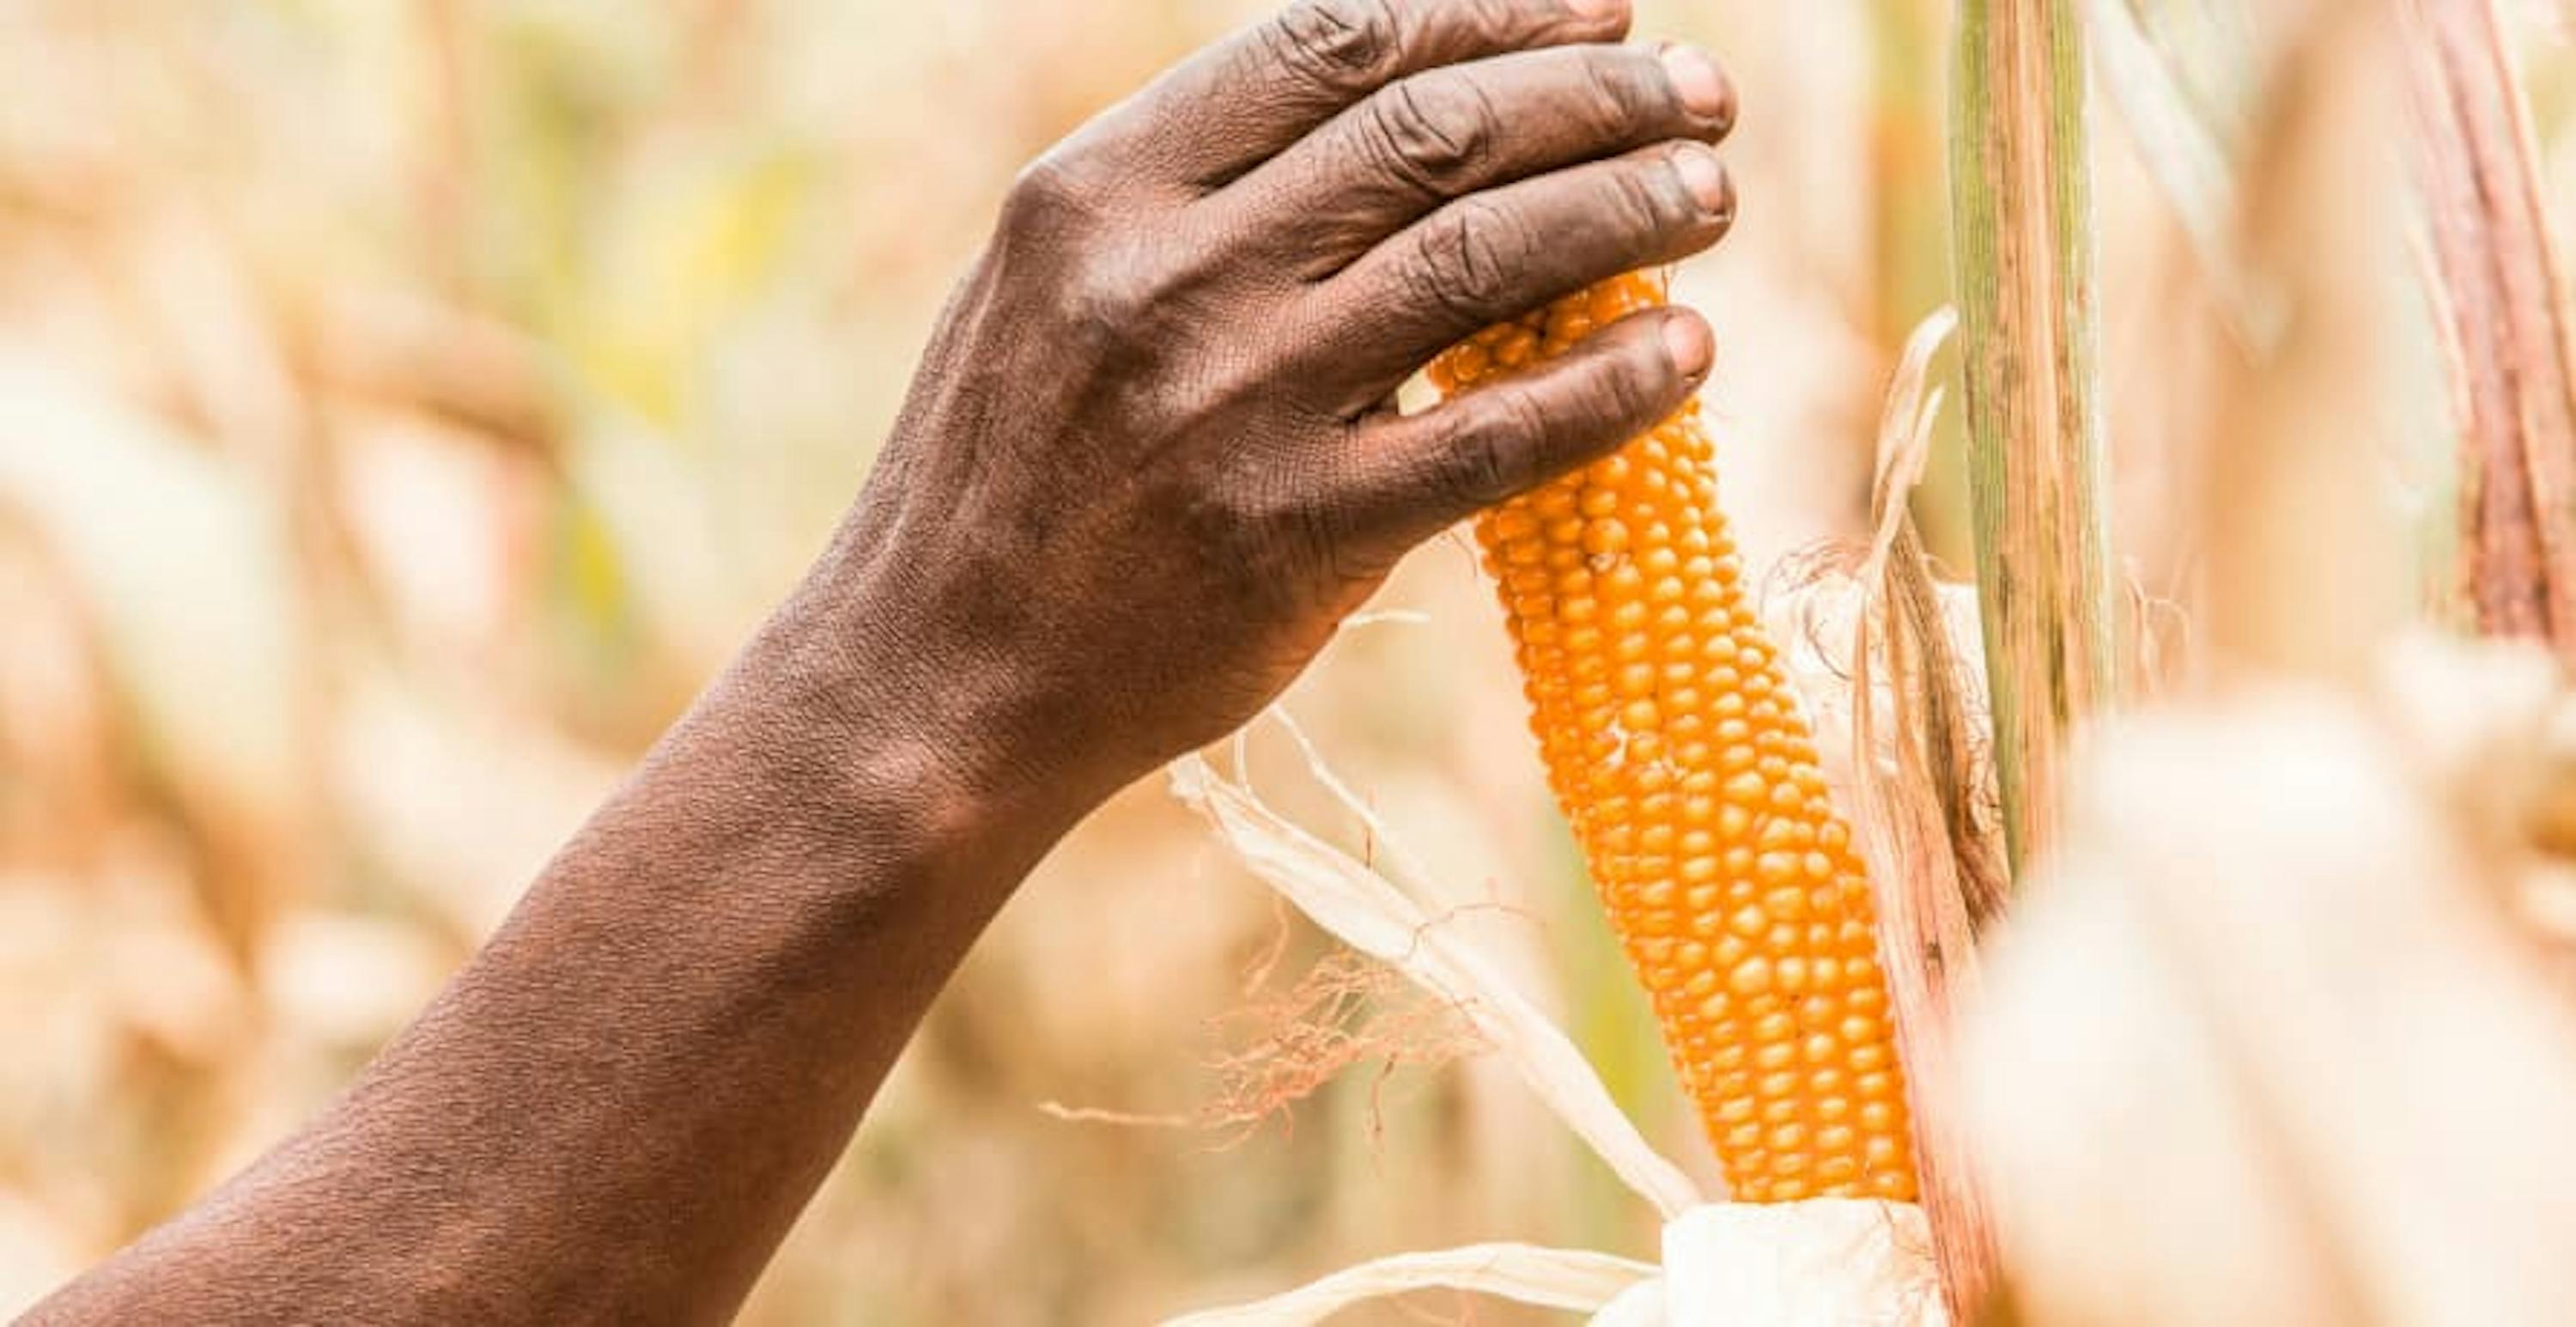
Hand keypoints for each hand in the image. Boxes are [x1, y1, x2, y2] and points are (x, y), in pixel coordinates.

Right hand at [826, 0, 1737, 810]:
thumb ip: (1191, 198)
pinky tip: (1687, 354)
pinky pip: (1496, 440)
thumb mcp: (1049, 290)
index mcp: (1097, 192)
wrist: (932, 683)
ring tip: (1708, 200)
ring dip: (1626, 212)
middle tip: (1697, 97)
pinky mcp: (1296, 537)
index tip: (1601, 9)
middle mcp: (1166, 278)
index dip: (1492, 13)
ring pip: (1484, 263)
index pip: (1331, 47)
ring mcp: (1235, 407)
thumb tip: (1391, 117)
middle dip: (1595, 96)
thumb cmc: (1003, 478)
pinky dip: (1611, 386)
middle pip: (1433, 136)